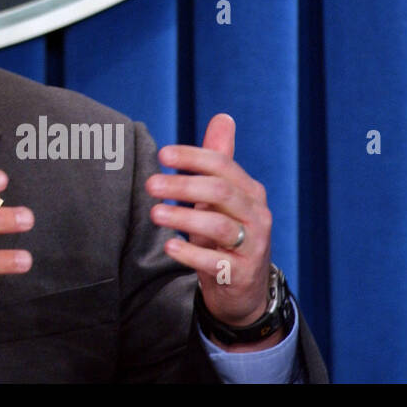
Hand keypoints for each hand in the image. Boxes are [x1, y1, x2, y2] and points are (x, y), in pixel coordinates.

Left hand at [144, 113, 276, 349]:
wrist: (244, 289)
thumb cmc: (227, 233)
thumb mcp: (223, 197)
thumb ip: (219, 159)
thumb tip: (223, 116)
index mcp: (250, 192)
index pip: (223, 166)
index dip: (193, 157)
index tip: (161, 154)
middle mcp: (256, 216)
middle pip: (221, 191)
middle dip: (183, 185)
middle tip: (150, 185)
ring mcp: (252, 246)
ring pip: (220, 225)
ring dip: (183, 216)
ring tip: (154, 213)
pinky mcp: (241, 274)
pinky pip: (216, 262)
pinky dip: (192, 252)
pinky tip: (170, 245)